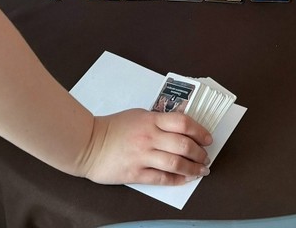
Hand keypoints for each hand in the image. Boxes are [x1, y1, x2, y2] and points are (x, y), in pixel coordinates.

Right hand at [81, 109, 211, 185]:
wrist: (87, 144)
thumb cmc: (112, 128)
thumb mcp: (138, 115)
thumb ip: (158, 120)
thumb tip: (180, 126)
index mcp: (151, 120)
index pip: (183, 123)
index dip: (200, 131)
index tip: (208, 138)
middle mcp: (149, 137)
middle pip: (184, 144)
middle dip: (200, 153)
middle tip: (206, 157)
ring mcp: (142, 156)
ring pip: (176, 163)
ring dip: (193, 168)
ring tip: (201, 170)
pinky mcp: (135, 173)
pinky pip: (162, 178)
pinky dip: (177, 180)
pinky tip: (185, 179)